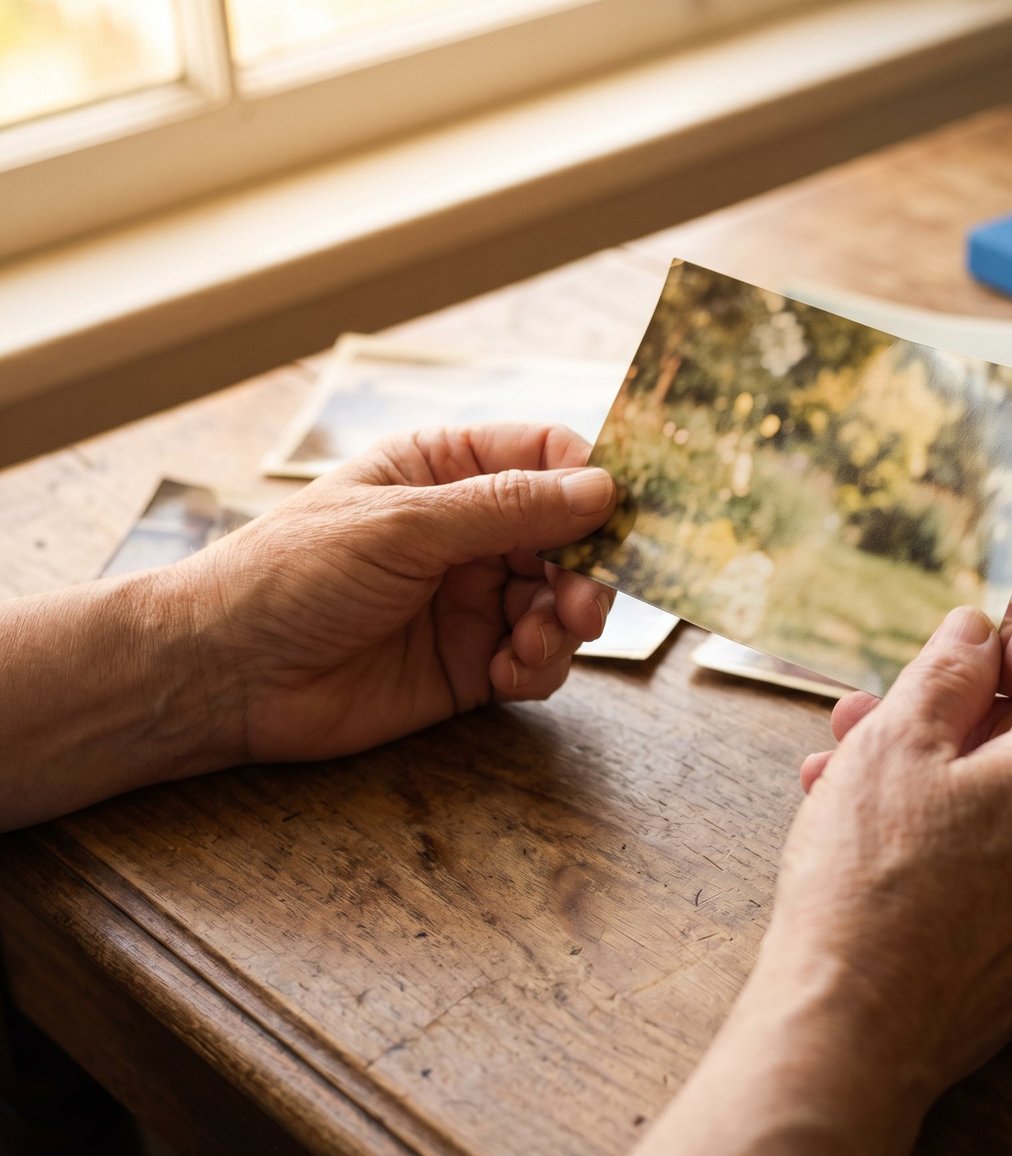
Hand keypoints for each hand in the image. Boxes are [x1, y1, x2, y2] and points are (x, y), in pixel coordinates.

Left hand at [179, 423, 617, 763]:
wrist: (227, 675)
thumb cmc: (293, 575)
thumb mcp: (405, 525)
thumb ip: (507, 508)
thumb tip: (602, 488)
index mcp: (445, 470)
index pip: (545, 456)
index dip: (589, 482)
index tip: (617, 518)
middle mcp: (469, 531)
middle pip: (570, 536)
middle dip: (587, 569)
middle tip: (583, 603)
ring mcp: (473, 599)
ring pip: (563, 602)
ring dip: (566, 624)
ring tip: (537, 642)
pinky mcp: (472, 664)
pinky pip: (538, 660)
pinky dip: (541, 667)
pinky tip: (511, 673)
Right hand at [601, 608, 1011, 1155]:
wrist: (854, 1033)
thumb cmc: (870, 887)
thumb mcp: (898, 743)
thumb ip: (948, 670)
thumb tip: (978, 632)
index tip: (966, 637)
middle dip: (953, 713)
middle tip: (874, 709)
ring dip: (939, 772)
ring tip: (843, 773)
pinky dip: (957, 834)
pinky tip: (875, 836)